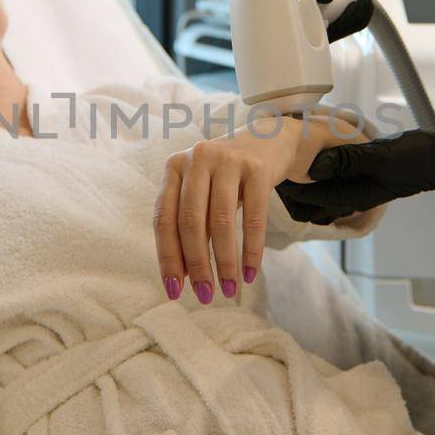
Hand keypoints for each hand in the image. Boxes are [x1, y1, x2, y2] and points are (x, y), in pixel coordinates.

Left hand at [154, 117, 297, 304]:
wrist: (270, 139)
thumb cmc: (227, 176)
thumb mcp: (202, 191)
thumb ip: (190, 225)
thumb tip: (183, 276)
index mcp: (174, 167)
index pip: (163, 219)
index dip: (167, 257)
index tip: (173, 289)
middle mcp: (197, 160)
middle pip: (190, 222)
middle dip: (196, 264)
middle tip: (205, 295)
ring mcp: (227, 160)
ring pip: (220, 222)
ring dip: (224, 262)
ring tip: (230, 289)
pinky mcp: (258, 168)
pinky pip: (253, 217)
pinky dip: (252, 249)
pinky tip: (251, 272)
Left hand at [275, 126, 434, 223]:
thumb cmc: (413, 159)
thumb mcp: (379, 156)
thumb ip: (346, 160)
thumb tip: (312, 166)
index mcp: (351, 197)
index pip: (306, 199)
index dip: (284, 186)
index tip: (270, 167)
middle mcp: (349, 197)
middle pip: (306, 202)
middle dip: (287, 186)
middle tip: (273, 161)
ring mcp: (353, 188)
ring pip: (315, 192)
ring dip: (299, 178)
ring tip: (287, 155)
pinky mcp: (358, 176)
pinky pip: (329, 180)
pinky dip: (315, 170)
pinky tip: (311, 150)